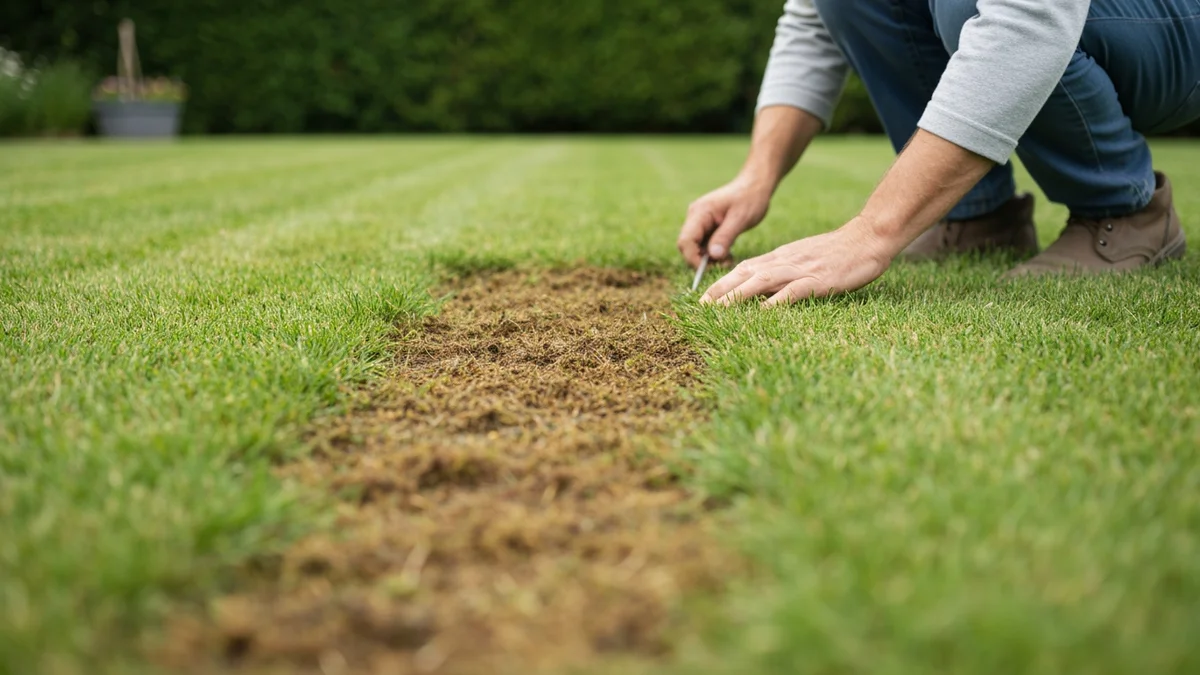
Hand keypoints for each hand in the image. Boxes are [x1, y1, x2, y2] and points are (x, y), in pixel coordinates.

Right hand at [677, 176, 772, 267]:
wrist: (755, 185)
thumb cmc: (750, 198)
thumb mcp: (740, 218)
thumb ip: (725, 237)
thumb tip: (712, 256)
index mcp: (700, 213)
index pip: (686, 241)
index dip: (693, 259)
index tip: (710, 269)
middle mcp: (695, 217)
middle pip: (687, 246)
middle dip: (701, 261)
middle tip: (723, 265)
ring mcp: (700, 222)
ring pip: (695, 248)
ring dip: (708, 259)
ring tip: (728, 260)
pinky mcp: (707, 227)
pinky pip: (704, 245)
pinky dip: (713, 254)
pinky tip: (728, 255)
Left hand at [699, 217, 895, 306]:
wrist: (867, 237)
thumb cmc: (838, 252)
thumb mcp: (803, 258)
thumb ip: (782, 270)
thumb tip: (762, 290)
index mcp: (780, 257)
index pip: (743, 269)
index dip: (721, 284)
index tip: (702, 299)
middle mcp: (784, 262)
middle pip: (744, 274)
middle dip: (719, 291)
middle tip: (699, 308)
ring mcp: (800, 270)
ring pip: (760, 281)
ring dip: (736, 296)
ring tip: (717, 311)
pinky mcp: (817, 281)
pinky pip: (793, 292)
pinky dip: (776, 302)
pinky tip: (761, 313)